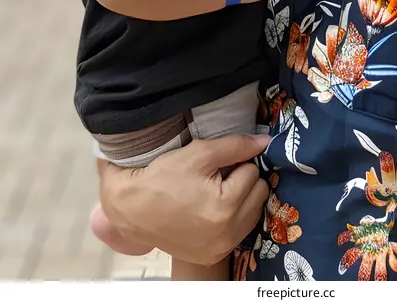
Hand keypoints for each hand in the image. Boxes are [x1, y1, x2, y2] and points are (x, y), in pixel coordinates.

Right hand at [98, 133, 269, 265]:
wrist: (132, 209)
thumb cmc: (162, 177)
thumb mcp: (198, 153)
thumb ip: (235, 146)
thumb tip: (265, 142)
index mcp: (224, 207)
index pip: (252, 172)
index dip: (236, 163)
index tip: (218, 165)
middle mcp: (226, 233)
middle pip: (258, 194)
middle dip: (243, 181)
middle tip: (218, 177)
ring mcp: (220, 248)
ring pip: (253, 214)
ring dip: (241, 199)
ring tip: (216, 192)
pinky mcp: (212, 255)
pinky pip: (239, 232)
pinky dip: (232, 219)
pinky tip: (212, 209)